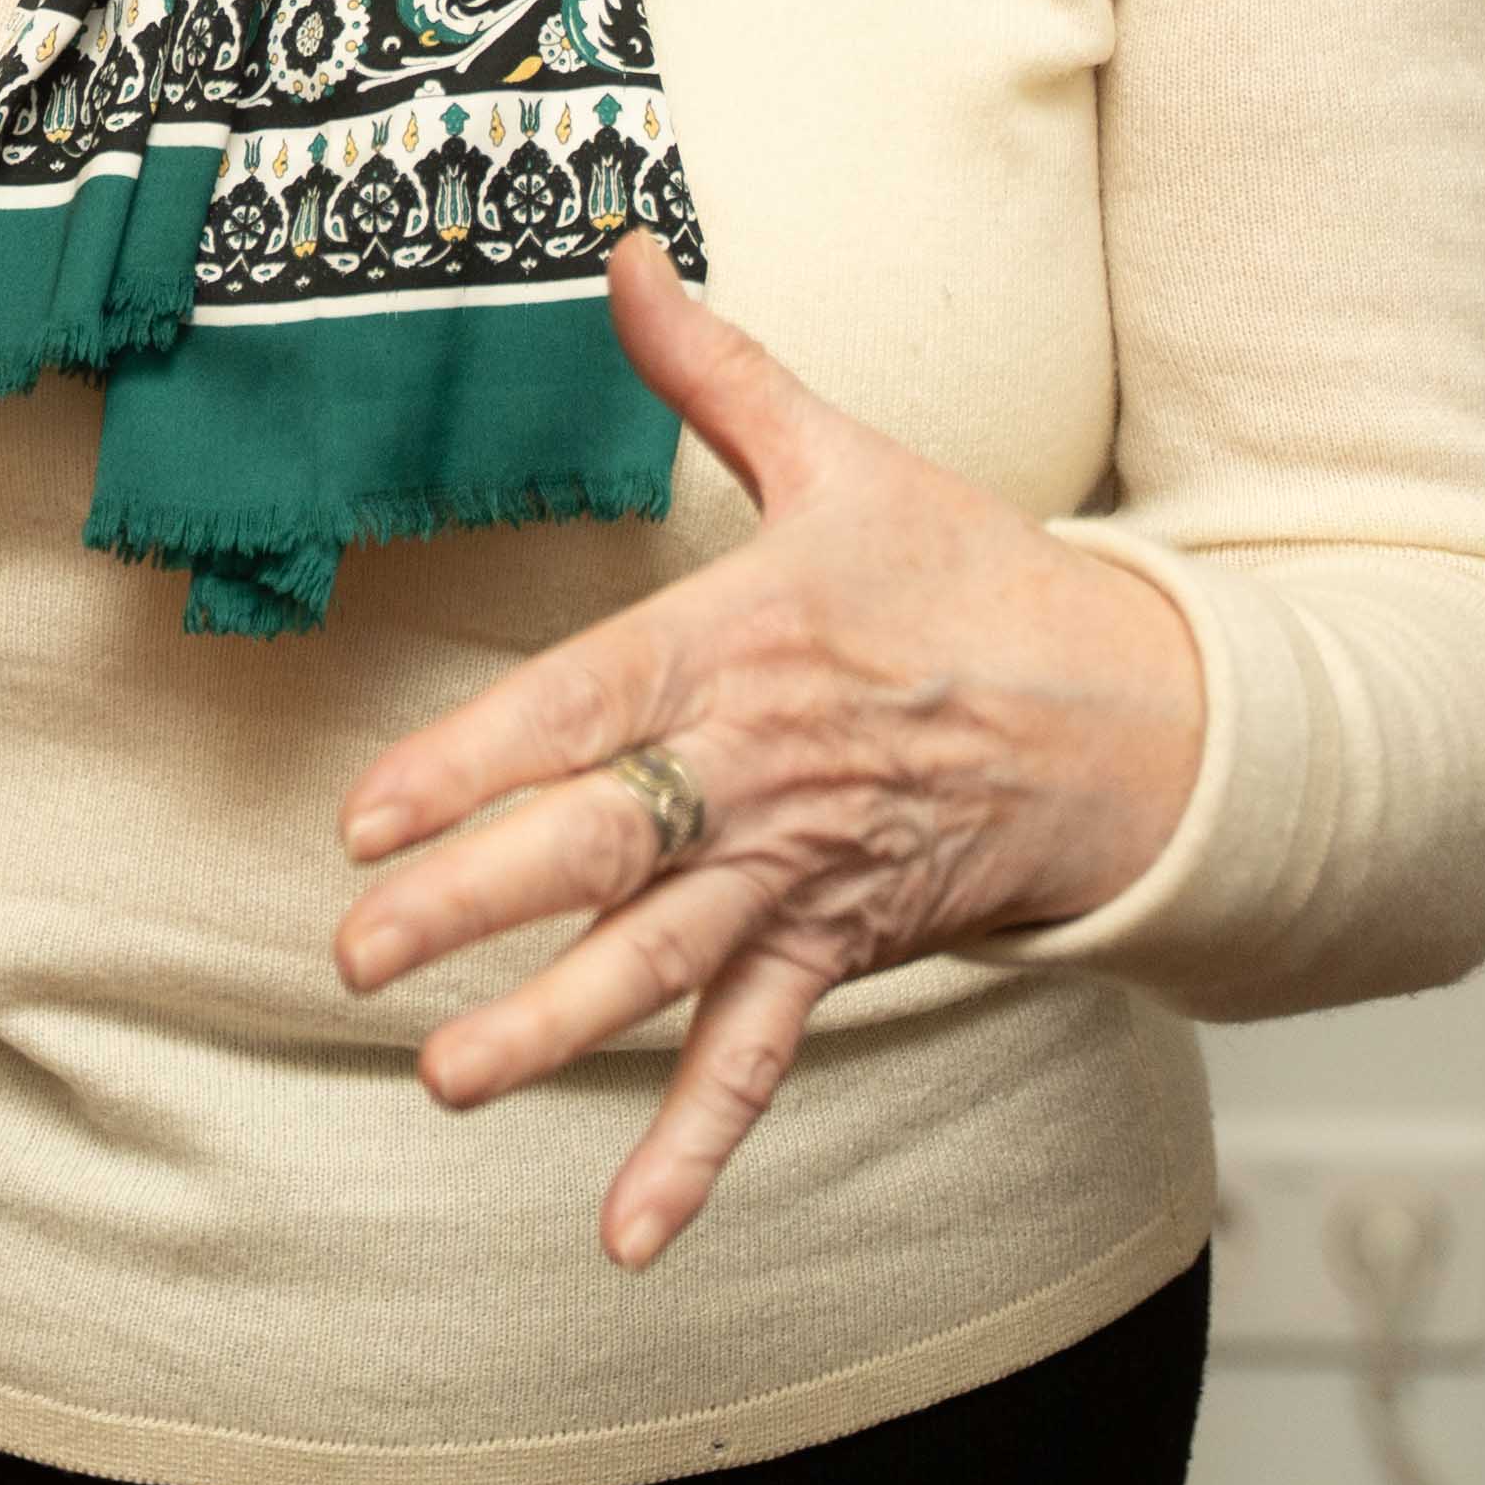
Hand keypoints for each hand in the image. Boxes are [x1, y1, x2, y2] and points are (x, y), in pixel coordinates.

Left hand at [326, 236, 1202, 1270]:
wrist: (1128, 709)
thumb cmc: (964, 579)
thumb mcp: (841, 456)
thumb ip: (711, 367)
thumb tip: (620, 248)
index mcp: (739, 646)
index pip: (582, 708)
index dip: (474, 763)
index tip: (364, 816)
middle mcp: (755, 775)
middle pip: (601, 847)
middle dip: (474, 905)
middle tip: (356, 958)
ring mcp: (797, 878)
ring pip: (660, 969)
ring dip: (551, 1031)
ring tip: (443, 1082)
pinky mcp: (837, 953)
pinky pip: (757, 1064)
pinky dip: (693, 1151)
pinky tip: (623, 1236)